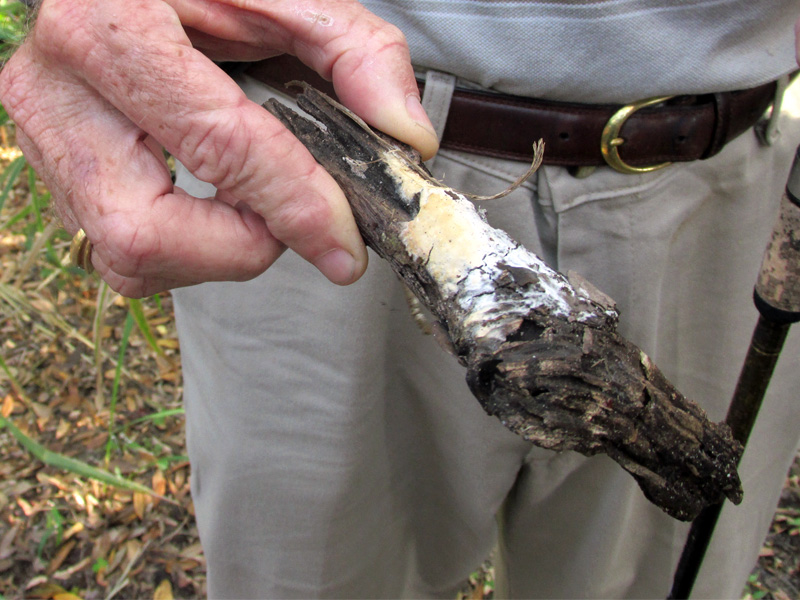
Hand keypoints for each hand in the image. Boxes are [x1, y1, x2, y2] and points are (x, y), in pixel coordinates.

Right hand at [0, 0, 437, 296]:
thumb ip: (353, 52)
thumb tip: (405, 135)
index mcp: (111, 26)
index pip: (217, 143)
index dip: (293, 205)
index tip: (344, 246)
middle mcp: (59, 92)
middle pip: (148, 231)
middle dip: (242, 246)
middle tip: (288, 219)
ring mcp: (45, 142)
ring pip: (128, 257)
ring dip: (213, 252)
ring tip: (250, 202)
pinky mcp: (55, 176)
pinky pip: (119, 255)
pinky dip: (185, 250)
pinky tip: (212, 205)